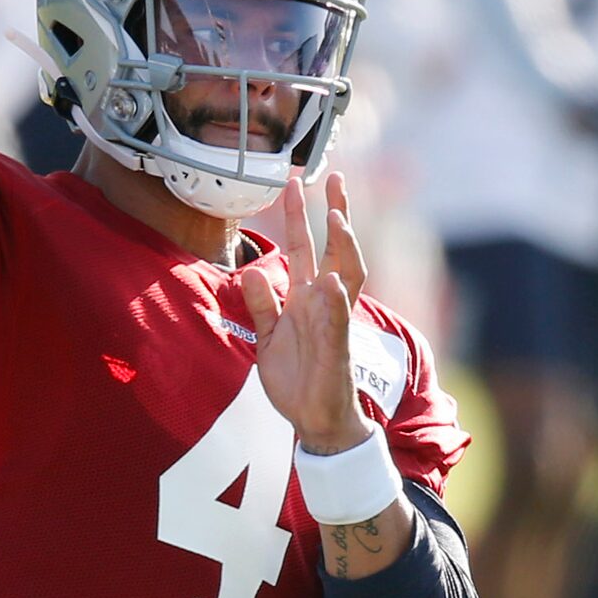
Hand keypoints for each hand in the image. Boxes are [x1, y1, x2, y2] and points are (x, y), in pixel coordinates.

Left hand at [240, 172, 368, 452]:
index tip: (294, 184)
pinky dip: (335, 302)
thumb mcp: (267, 337)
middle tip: (335, 178)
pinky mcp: (337, 350)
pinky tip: (331, 281)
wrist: (312, 419)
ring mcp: (334, 324)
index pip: (306, 248)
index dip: (299, 217)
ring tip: (336, 219)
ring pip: (346, 277)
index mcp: (306, 298)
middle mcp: (324, 304)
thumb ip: (262, 304)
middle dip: (336, 214)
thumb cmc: (296, 378)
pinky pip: (338, 322)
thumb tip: (251, 271)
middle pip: (336, 249)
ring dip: (344, 248)